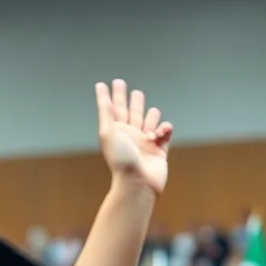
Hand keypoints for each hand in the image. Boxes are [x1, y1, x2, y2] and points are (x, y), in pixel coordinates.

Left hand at [95, 79, 172, 195]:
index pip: (113, 108)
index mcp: (115, 130)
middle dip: (131, 101)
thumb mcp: (108, 132)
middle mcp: (129, 135)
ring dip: (151, 115)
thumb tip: (101, 91)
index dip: (110, 95)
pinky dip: (164, 128)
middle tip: (130, 89)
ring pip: (149, 122)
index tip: (105, 83)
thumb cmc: (121, 159)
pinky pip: (164, 132)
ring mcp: (144, 142)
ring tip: (151, 110)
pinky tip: (159, 132)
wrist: (138, 183)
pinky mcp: (159, 149)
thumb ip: (106, 111)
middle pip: (131, 112)